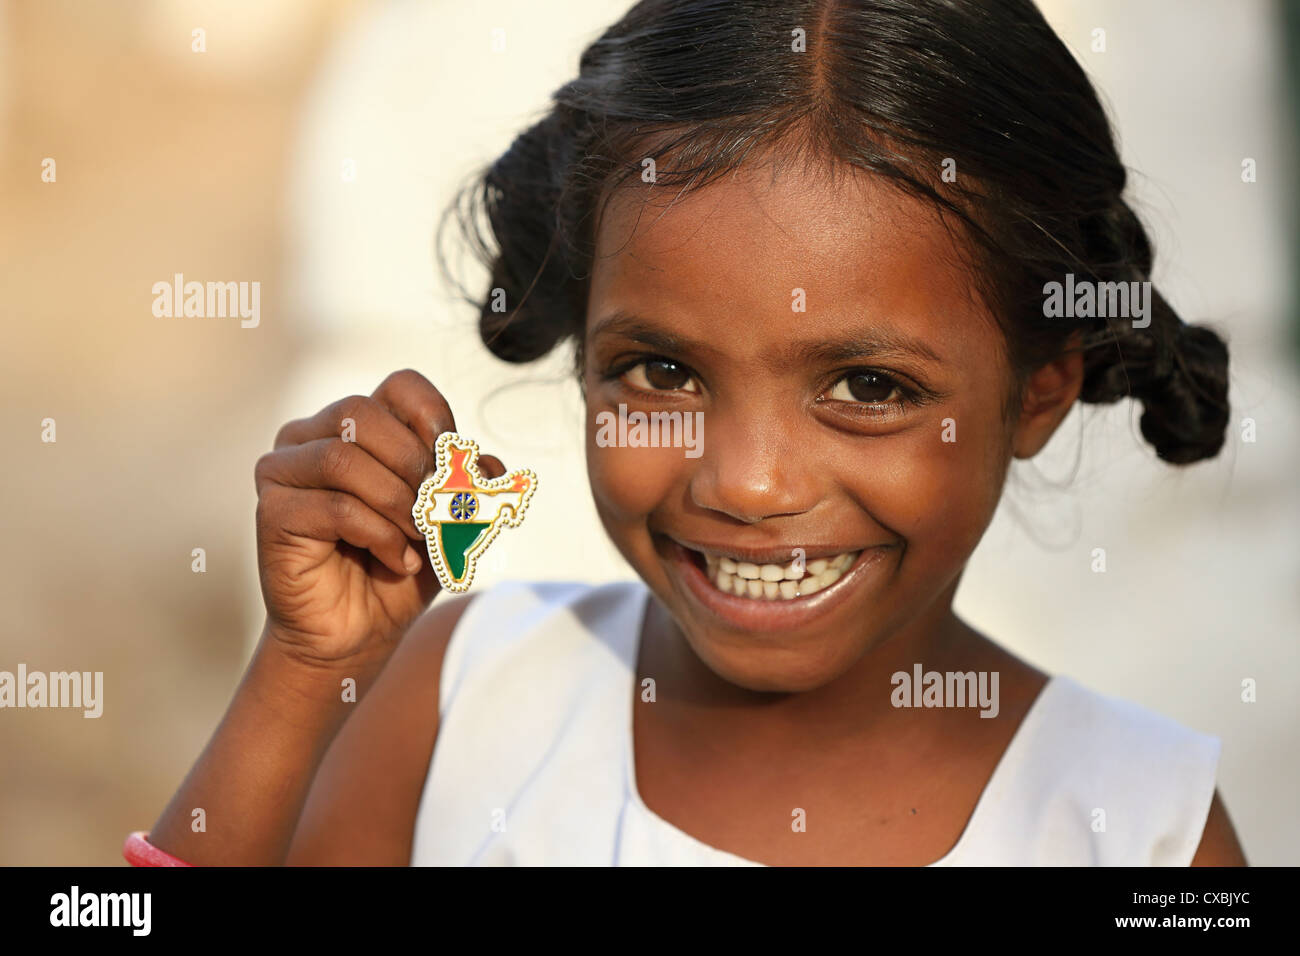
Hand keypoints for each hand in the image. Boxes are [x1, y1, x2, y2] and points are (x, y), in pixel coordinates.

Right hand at [253, 369, 502, 667]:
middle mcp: (313, 435)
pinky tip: (397, 560)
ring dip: (397, 503)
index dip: (435, 419)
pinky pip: (335, 507)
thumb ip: (472, 486)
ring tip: (418, 538)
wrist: (360, 633)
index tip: (454, 467)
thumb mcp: (451, 521)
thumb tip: (490, 463)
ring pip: (344, 459)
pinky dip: (380, 536)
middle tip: (435, 510)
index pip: (400, 386)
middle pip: (362, 413)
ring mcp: (284, 470)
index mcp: (359, 425)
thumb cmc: (401, 568)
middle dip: (413, 463)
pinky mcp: (273, 511)